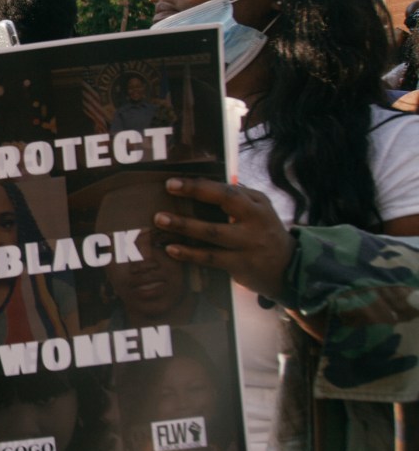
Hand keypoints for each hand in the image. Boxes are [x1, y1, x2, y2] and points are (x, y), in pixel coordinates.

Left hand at [153, 177, 295, 300]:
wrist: (290, 267)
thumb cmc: (263, 232)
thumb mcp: (259, 210)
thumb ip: (236, 198)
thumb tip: (201, 184)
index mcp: (257, 204)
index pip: (228, 189)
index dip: (200, 185)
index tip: (173, 182)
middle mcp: (255, 221)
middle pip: (224, 203)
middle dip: (194, 194)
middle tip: (167, 191)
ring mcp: (248, 244)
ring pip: (213, 232)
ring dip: (185, 226)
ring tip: (161, 220)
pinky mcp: (241, 265)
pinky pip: (210, 258)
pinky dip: (189, 254)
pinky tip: (172, 249)